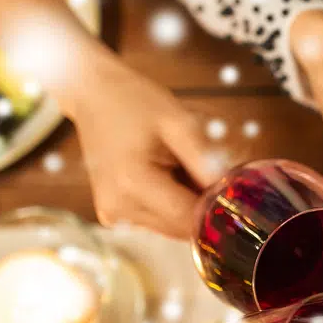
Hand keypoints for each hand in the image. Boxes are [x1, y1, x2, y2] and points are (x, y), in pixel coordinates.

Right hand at [63, 52, 222, 237]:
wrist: (92, 94)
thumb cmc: (134, 101)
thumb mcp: (178, 121)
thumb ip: (206, 159)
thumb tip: (229, 192)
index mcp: (133, 184)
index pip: (190, 218)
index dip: (215, 206)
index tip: (229, 184)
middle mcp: (119, 208)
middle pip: (182, 227)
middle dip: (201, 204)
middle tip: (203, 166)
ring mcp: (113, 214)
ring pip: (172, 227)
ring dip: (186, 204)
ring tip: (179, 165)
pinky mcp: (113, 214)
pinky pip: (157, 220)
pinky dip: (170, 203)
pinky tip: (165, 173)